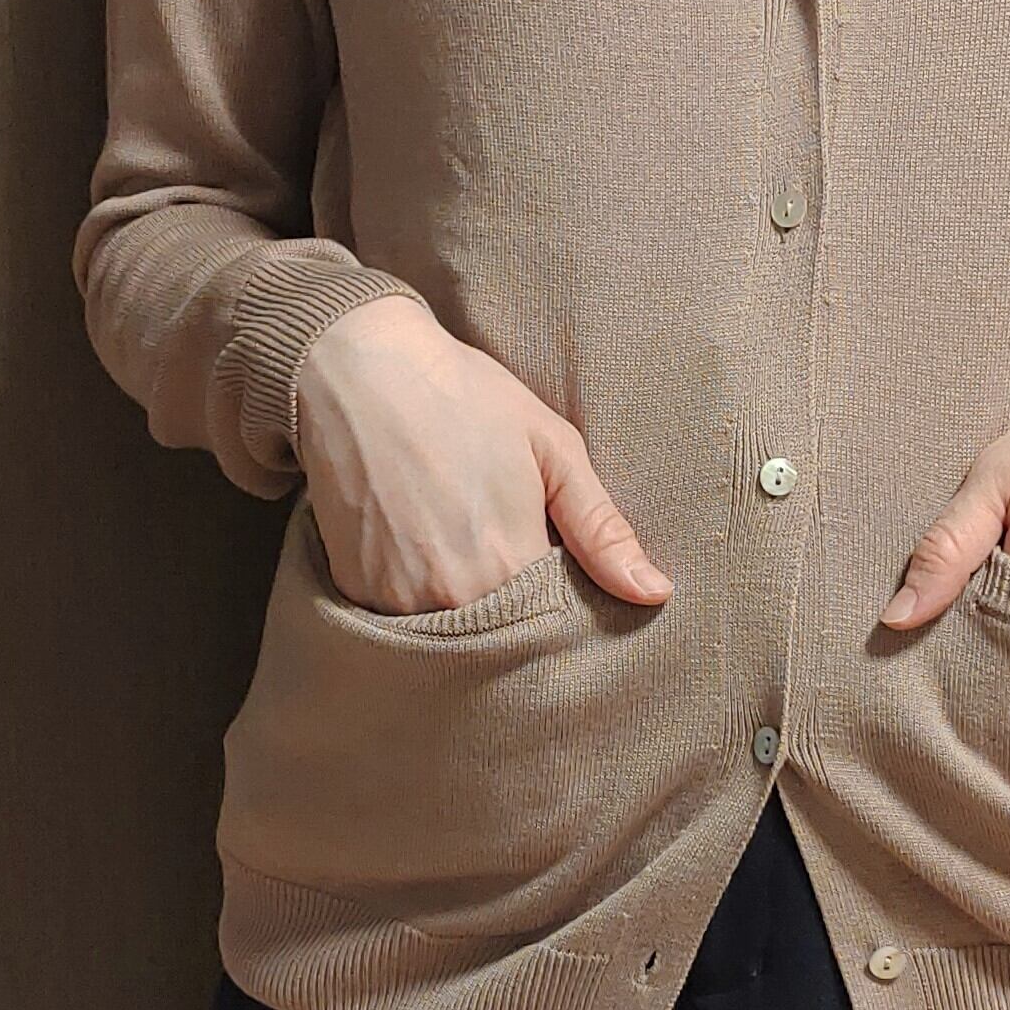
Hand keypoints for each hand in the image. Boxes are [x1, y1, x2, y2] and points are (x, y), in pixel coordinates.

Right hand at [292, 294, 672, 612]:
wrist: (357, 371)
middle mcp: (450, 597)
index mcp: (509, 565)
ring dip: (469, 606)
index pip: (557, 624)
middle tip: (509, 546)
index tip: (561, 569)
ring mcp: (396, 600)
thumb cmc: (464, 399)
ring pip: (453, 635)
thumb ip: (602, 530)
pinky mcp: (355, 593)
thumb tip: (655, 593)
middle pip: (505, 639)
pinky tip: (422, 543)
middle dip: (520, 614)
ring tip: (464, 541)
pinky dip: (420, 597)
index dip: (565, 603)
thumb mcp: (552, 450)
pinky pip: (403, 620)